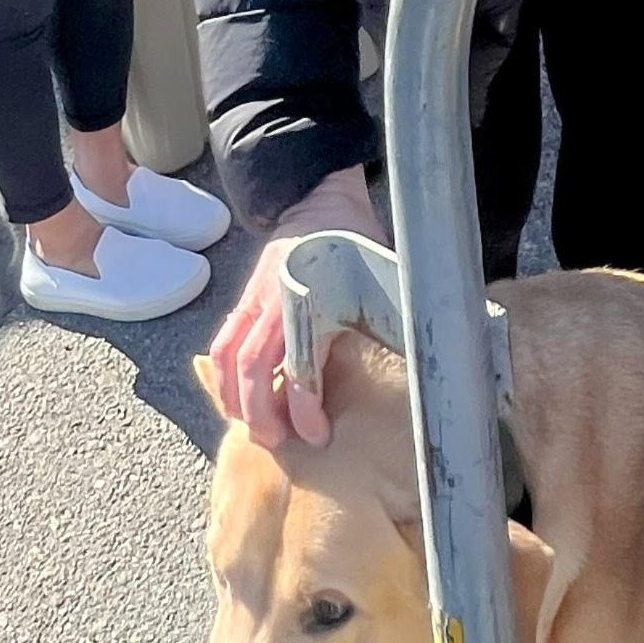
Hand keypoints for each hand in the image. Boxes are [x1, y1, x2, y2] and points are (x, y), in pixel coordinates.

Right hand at [206, 165, 385, 448]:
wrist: (319, 199)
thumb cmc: (353, 242)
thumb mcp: (380, 278)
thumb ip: (385, 320)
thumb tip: (420, 362)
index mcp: (311, 298)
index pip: (298, 365)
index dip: (305, 408)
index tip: (319, 436)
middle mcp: (274, 299)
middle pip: (251, 367)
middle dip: (259, 413)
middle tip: (277, 443)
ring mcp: (253, 297)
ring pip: (227, 356)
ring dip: (233, 398)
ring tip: (251, 428)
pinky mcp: (244, 298)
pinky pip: (223, 341)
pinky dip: (223, 375)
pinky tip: (234, 400)